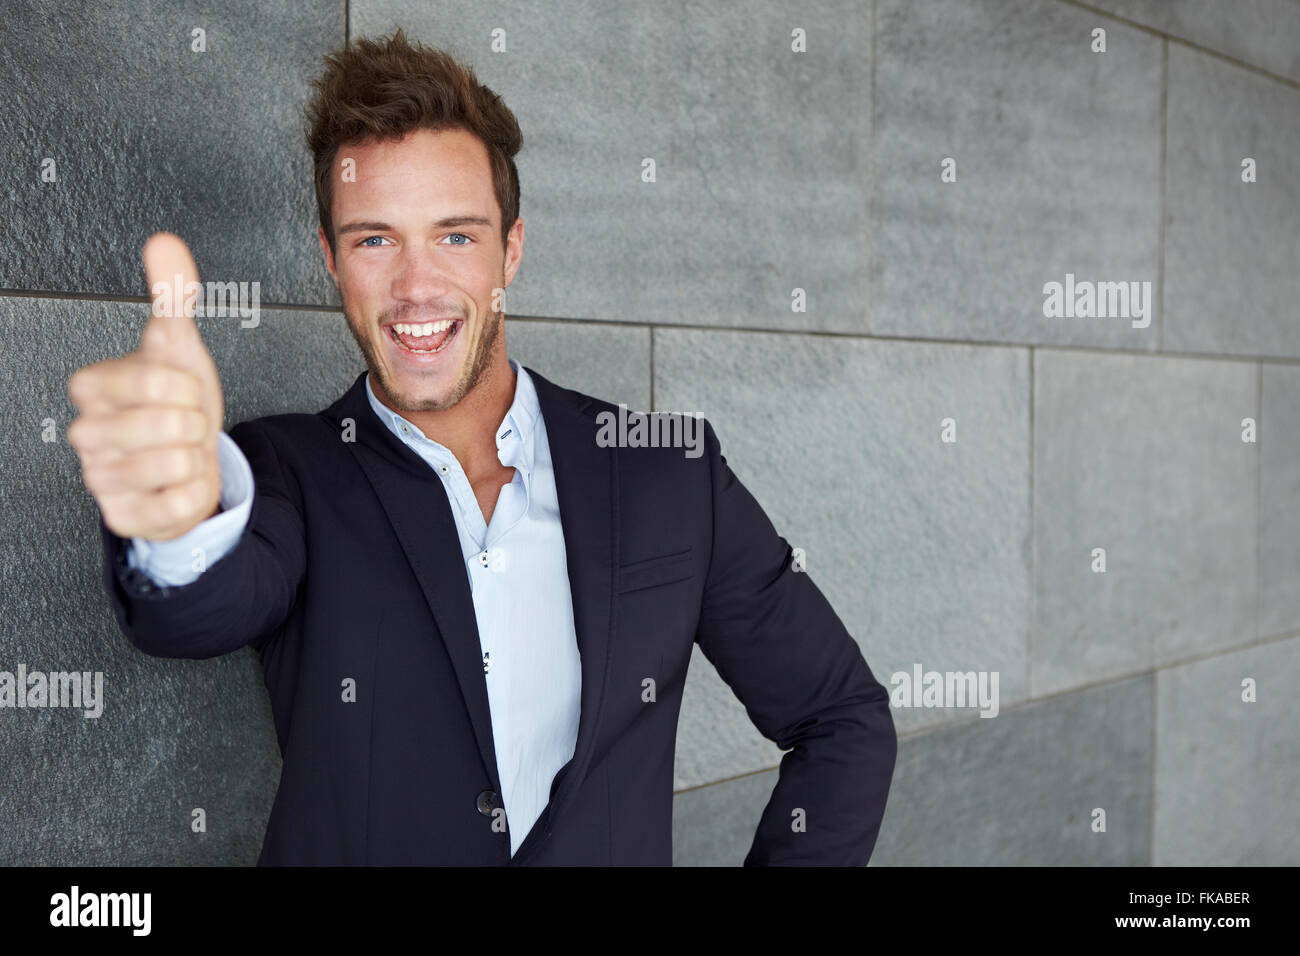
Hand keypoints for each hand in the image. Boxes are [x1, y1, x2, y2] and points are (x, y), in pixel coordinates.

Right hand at [68, 233, 225, 539]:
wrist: (186, 458)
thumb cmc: (175, 402)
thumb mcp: (179, 346)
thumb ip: (172, 294)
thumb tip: (165, 243)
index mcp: (95, 388)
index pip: (154, 381)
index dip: (185, 386)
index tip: (179, 391)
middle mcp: (88, 435)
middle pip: (169, 424)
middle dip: (195, 423)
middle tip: (183, 425)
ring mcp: (102, 479)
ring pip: (177, 465)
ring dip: (196, 458)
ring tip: (181, 451)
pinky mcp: (124, 518)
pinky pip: (181, 504)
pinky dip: (196, 492)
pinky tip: (181, 483)